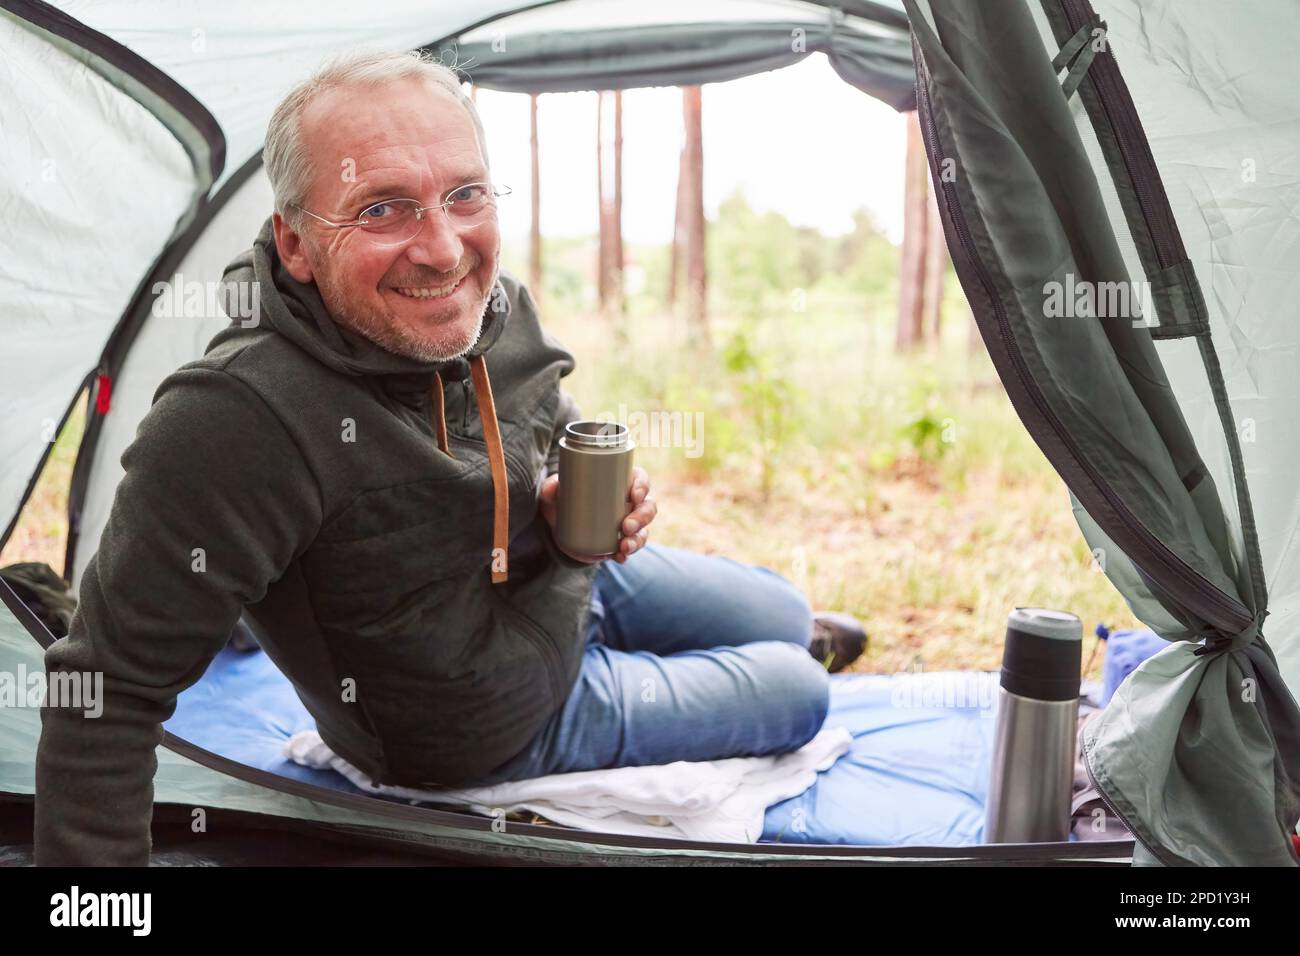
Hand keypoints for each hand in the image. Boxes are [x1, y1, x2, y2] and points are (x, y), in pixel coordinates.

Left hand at [538, 465, 656, 564]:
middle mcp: (628, 504)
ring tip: (624, 547)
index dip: (643, 486)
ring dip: (638, 539)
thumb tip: (552, 487)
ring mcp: (626, 525)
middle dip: (642, 517)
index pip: (640, 480)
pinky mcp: (619, 543)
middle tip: (626, 526)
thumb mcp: (555, 494)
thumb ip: (551, 488)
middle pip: (647, 507)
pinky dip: (626, 554)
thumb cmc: (563, 502)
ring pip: (643, 530)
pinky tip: (620, 558)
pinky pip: (630, 549)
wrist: (558, 529)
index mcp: (619, 484)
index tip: (634, 494)